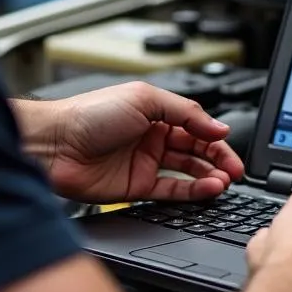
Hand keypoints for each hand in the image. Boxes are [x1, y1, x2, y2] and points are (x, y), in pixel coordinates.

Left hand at [27, 83, 244, 204]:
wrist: (55, 144)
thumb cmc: (90, 114)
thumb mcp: (144, 99)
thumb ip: (185, 112)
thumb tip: (217, 126)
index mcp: (155, 112)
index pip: (196, 125)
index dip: (214, 135)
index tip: (229, 143)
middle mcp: (152, 138)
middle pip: (196, 150)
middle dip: (219, 159)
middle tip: (236, 169)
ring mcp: (145, 163)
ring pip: (187, 172)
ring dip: (208, 176)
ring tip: (224, 181)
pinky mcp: (136, 188)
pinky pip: (171, 191)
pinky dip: (191, 192)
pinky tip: (207, 189)